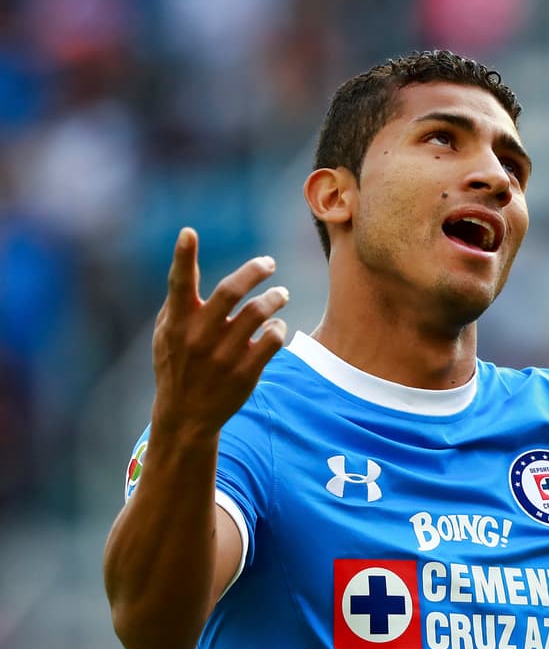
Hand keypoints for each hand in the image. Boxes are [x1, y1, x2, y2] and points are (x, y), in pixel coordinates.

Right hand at [151, 227, 289, 440]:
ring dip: (275, 297)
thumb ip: (179, 302)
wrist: (186, 415)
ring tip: (281, 294)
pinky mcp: (245, 372)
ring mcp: (223, 355)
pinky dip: (278, 327)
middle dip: (255, 270)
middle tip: (269, 263)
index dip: (183, 257)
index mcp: (177, 322)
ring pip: (259, 311)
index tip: (188, 233)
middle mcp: (199, 336)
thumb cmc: (176, 365)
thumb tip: (187, 261)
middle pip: (231, 290)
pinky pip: (273, 338)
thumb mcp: (166, 335)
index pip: (179, 284)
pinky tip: (275, 326)